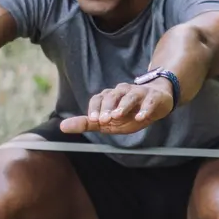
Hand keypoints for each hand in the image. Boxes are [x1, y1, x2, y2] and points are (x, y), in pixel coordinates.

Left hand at [58, 79, 176, 134]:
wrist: (157, 102)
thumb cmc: (129, 113)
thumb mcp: (108, 121)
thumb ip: (87, 123)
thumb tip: (62, 127)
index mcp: (110, 96)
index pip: (98, 98)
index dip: (95, 108)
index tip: (93, 120)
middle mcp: (122, 91)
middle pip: (112, 95)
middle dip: (107, 107)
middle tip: (104, 120)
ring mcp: (139, 93)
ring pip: (130, 96)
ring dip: (123, 105)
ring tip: (118, 116)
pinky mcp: (154, 97)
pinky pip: (149, 101)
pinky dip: (145, 109)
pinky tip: (141, 117)